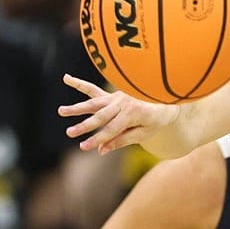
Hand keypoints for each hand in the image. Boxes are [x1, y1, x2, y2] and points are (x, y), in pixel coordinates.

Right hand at [58, 75, 179, 154]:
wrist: (168, 99)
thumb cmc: (157, 119)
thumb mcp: (144, 133)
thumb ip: (122, 140)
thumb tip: (101, 150)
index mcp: (134, 113)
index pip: (112, 129)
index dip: (97, 139)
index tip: (83, 147)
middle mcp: (124, 102)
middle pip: (100, 116)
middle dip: (84, 125)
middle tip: (69, 133)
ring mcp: (117, 96)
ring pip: (94, 102)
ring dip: (77, 108)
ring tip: (61, 111)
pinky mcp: (113, 93)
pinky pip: (95, 89)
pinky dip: (80, 84)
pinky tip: (66, 78)